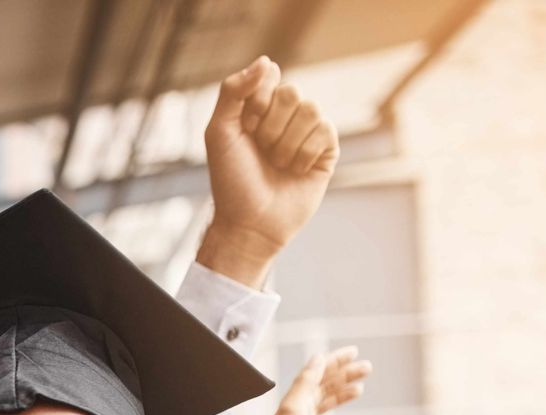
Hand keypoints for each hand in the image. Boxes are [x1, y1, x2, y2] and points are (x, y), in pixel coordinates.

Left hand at [197, 57, 339, 287]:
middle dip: (271, 127)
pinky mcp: (327, 150)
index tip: (246, 130)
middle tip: (261, 151)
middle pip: (292, 92)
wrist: (250, 223)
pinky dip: (305, 154)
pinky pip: (325, 131)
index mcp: (258, 108)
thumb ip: (233, 91)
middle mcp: (285, 116)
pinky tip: (295, 171)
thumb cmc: (231, 180)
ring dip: (287, 143)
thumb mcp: (219, 132)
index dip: (257, 104)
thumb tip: (267, 60)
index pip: (269, 78)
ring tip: (277, 165)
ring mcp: (307, 132)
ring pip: (311, 110)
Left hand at [217, 347, 369, 414]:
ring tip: (361, 388)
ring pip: (328, 408)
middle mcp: (299, 413)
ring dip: (344, 396)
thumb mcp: (294, 408)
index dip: (335, 361)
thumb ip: (306, 382)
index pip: (318, 373)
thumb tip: (319, 357)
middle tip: (368, 367)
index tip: (355, 352)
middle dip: (345, 375)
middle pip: (325, 388)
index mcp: (295, 400)